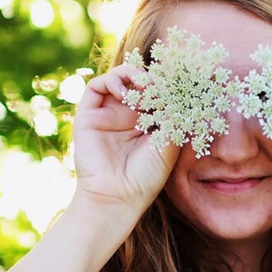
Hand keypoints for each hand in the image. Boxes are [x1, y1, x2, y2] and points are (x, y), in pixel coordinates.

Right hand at [71, 64, 178, 211]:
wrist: (118, 197)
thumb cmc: (147, 176)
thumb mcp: (169, 143)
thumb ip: (174, 114)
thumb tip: (182, 89)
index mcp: (148, 122)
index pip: (156, 91)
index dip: (166, 83)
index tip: (179, 82)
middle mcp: (127, 116)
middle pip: (138, 81)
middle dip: (151, 77)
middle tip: (161, 82)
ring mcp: (107, 114)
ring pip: (118, 79)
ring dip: (132, 74)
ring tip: (144, 85)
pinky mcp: (89, 115)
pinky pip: (96, 87)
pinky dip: (111, 80)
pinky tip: (125, 91)